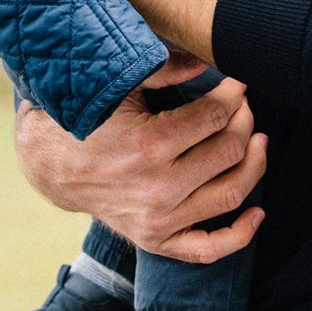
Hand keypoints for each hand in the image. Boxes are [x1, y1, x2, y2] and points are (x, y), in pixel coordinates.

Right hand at [14, 63, 268, 263]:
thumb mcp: (119, 87)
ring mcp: (159, 220)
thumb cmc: (89, 119)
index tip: (238, 81)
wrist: (53, 166)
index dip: (233, 94)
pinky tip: (258, 214)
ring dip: (254, 164)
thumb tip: (206, 61)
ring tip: (258, 140)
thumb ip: (163, 70)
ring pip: (231, 194)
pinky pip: (209, 248)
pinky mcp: (156, 240)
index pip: (215, 116)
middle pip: (228, 150)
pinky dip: (240, 234)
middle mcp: (157, 188)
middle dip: (245, 121)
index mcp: (148, 145)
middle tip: (242, 105)